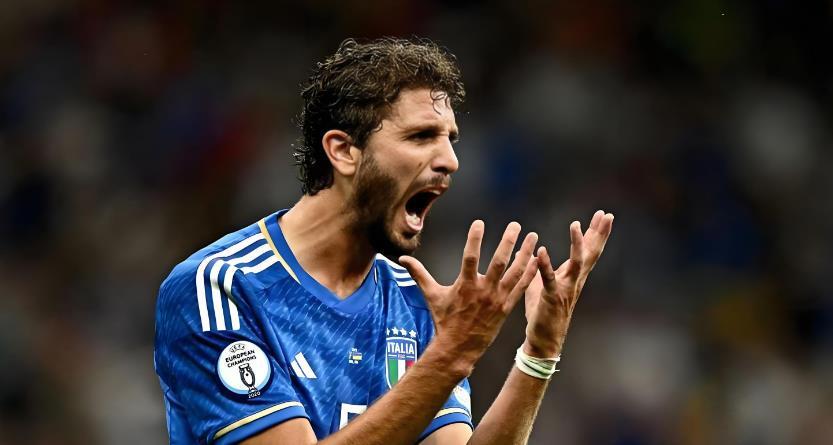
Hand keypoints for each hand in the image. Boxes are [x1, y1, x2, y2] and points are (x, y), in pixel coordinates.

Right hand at [400, 221, 539, 370]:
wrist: (459, 348)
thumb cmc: (444, 320)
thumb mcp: (431, 295)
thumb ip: (419, 274)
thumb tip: (401, 258)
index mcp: (465, 285)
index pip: (470, 257)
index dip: (474, 239)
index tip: (479, 222)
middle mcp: (483, 290)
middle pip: (499, 262)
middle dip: (509, 242)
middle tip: (515, 225)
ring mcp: (497, 299)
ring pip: (515, 272)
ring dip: (525, 253)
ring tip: (533, 236)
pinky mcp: (506, 307)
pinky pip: (521, 287)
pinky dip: (530, 273)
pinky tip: (537, 260)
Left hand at [523, 210, 613, 357]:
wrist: (544, 340)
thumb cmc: (542, 312)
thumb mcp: (540, 284)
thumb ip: (539, 268)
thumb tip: (530, 252)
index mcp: (573, 276)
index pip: (588, 250)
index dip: (596, 232)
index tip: (604, 215)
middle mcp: (574, 281)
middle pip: (591, 253)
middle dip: (598, 233)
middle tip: (607, 215)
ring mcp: (565, 289)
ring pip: (576, 263)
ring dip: (576, 244)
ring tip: (575, 225)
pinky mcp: (552, 298)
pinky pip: (549, 279)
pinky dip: (545, 264)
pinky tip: (541, 250)